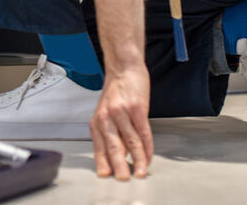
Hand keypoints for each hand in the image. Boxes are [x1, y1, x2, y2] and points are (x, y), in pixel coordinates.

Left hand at [91, 64, 152, 179]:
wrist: (124, 68)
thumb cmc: (116, 91)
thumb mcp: (107, 113)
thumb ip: (112, 134)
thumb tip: (121, 156)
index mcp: (97, 121)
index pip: (99, 146)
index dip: (103, 162)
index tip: (107, 176)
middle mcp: (107, 117)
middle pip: (113, 146)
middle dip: (118, 165)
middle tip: (122, 178)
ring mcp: (122, 112)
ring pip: (130, 142)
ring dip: (137, 160)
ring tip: (140, 172)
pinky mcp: (137, 108)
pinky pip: (143, 132)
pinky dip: (147, 147)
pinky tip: (148, 155)